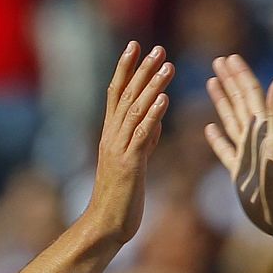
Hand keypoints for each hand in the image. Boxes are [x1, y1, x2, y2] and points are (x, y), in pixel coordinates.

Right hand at [84, 42, 171, 245]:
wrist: (106, 226)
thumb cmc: (121, 198)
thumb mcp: (135, 164)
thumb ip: (145, 140)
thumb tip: (157, 121)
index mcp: (112, 135)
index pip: (116, 94)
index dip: (126, 69)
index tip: (136, 45)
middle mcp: (112, 137)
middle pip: (126, 96)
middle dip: (141, 70)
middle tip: (156, 47)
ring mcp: (119, 149)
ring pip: (135, 110)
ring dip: (151, 86)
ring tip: (166, 64)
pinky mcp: (129, 165)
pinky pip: (142, 135)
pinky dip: (153, 115)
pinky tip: (165, 99)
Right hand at [204, 54, 272, 238]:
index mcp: (265, 126)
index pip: (251, 93)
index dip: (240, 74)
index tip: (228, 58)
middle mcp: (256, 135)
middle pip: (240, 101)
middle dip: (230, 81)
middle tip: (218, 61)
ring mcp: (247, 152)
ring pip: (232, 120)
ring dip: (222, 101)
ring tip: (212, 83)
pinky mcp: (239, 170)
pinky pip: (225, 148)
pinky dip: (217, 137)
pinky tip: (210, 128)